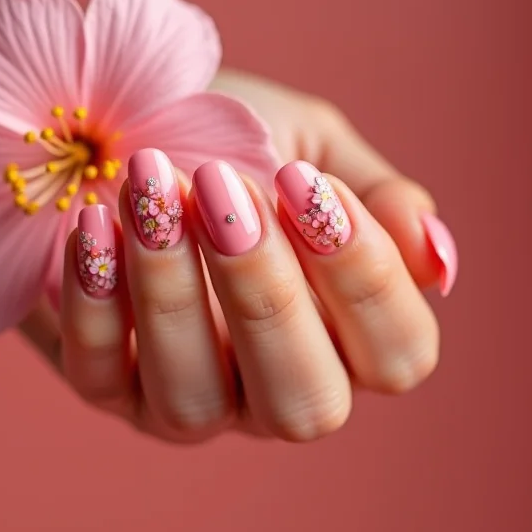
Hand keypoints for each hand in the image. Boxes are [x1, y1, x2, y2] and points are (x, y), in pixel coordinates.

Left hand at [19, 70, 456, 442]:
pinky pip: (100, 378)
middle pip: (305, 405)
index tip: (304, 182)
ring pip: (195, 401)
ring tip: (150, 186)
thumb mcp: (309, 142)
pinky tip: (94, 222)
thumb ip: (376, 198)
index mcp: (343, 338)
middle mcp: (271, 389)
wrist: (125, 126)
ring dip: (173, 291)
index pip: (398, 356)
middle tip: (225, 191)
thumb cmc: (226, 132)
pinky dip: (97, 302)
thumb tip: (437, 258)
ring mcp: (186, 402)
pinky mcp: (105, 390)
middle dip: (267, 295)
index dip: (366, 277)